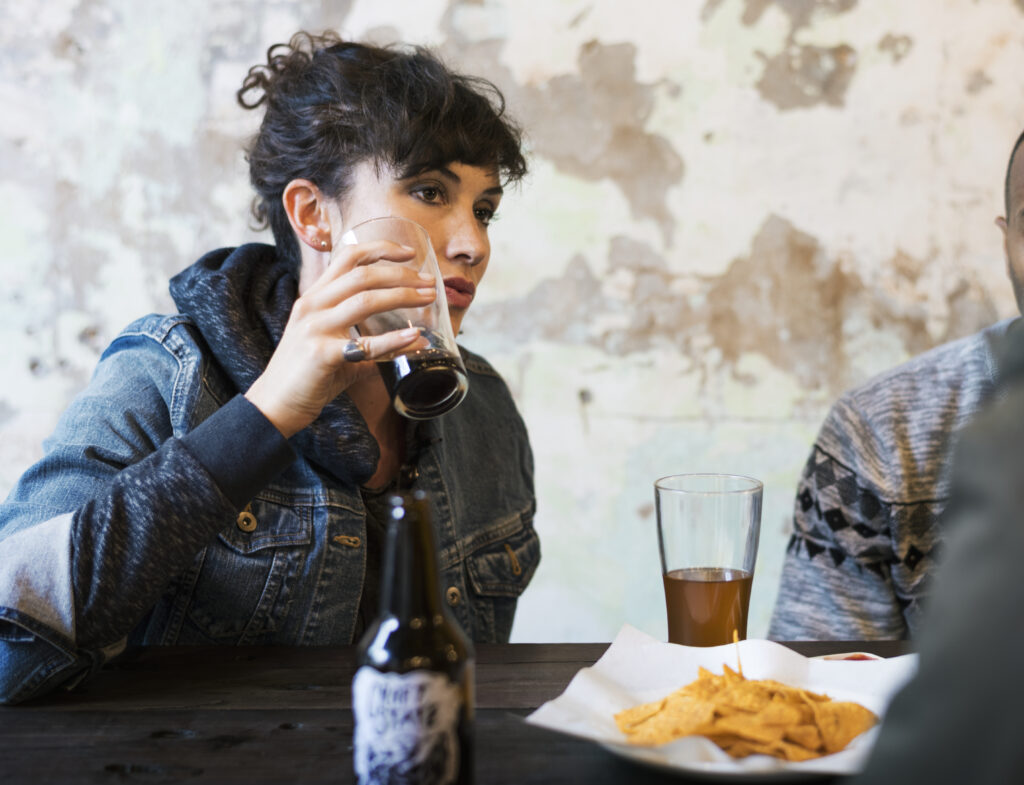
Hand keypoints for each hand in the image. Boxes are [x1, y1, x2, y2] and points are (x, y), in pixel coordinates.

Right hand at [245, 240, 435, 436]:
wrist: (275, 403)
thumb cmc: (307, 373)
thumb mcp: (333, 343)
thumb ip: (367, 337)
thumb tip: (412, 340)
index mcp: (315, 297)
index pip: (348, 257)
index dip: (381, 249)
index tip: (409, 253)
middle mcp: (313, 306)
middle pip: (363, 275)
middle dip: (403, 275)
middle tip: (431, 283)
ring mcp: (315, 328)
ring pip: (366, 300)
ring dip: (403, 296)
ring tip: (428, 298)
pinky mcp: (322, 355)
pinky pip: (364, 344)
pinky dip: (393, 339)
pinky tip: (414, 336)